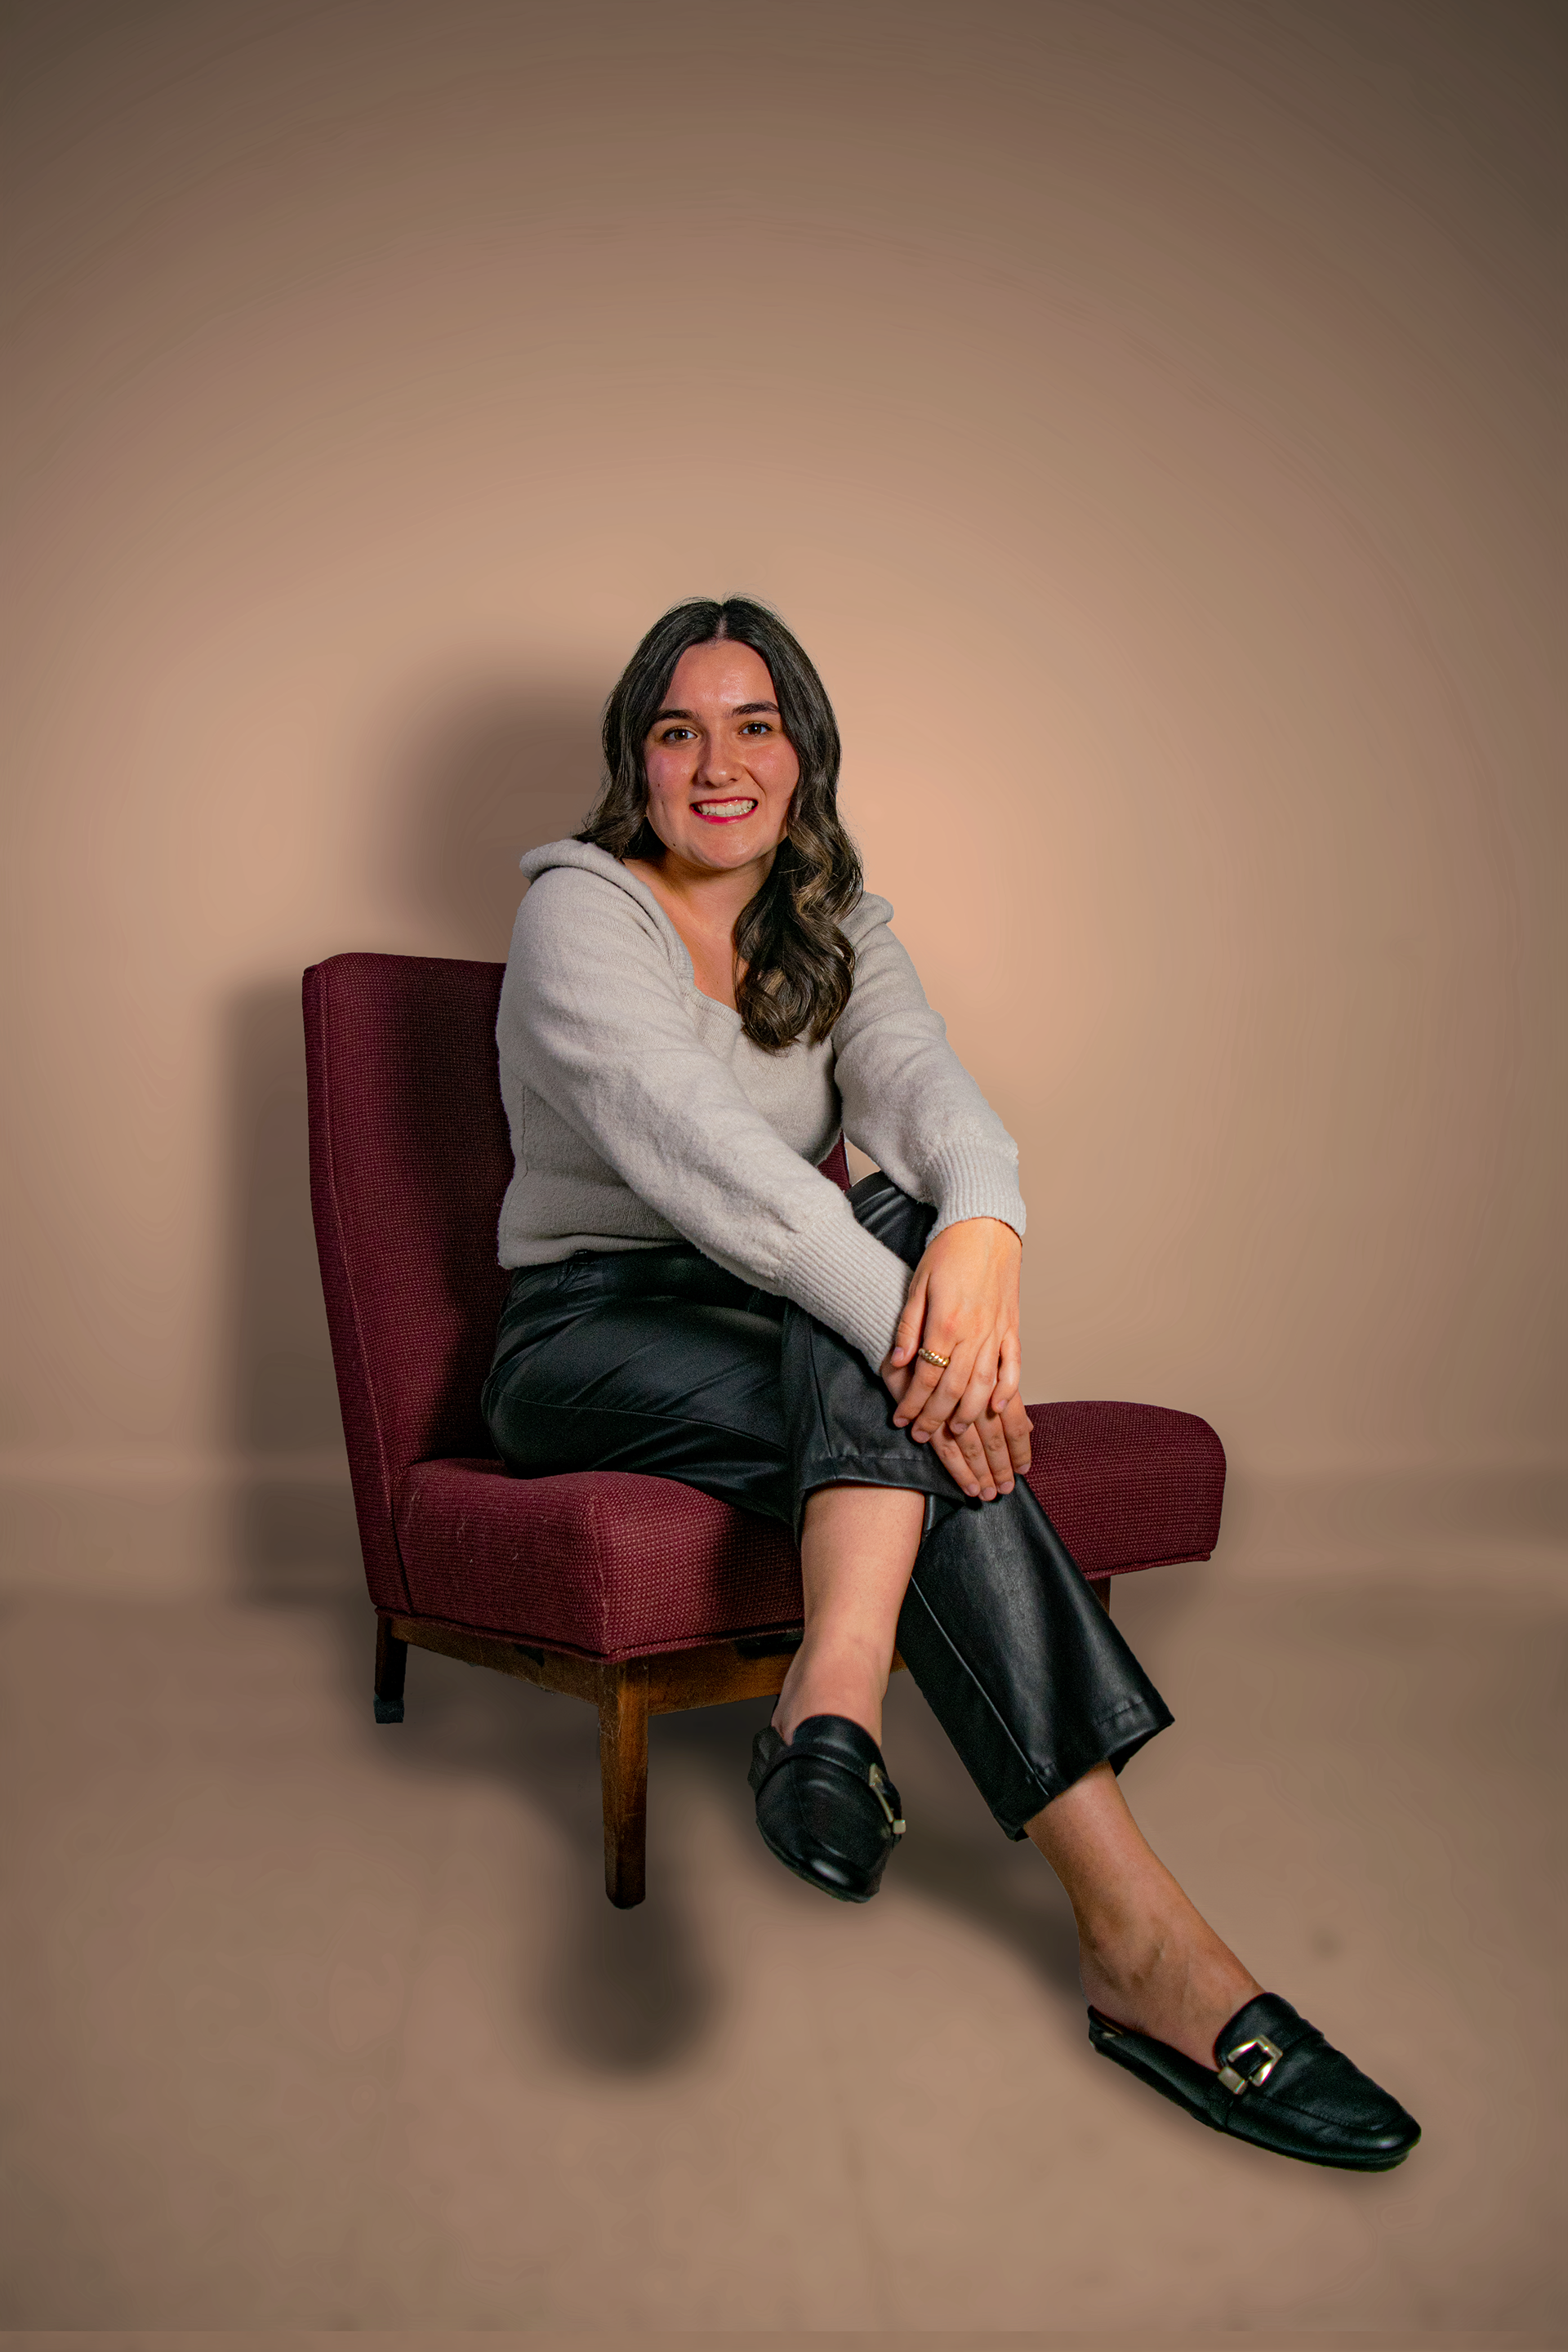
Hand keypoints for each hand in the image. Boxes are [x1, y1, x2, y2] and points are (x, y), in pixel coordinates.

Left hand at [878, 1217, 1031, 1500]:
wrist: (985, 1226)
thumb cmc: (947, 1252)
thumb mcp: (917, 1284)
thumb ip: (908, 1326)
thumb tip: (899, 1362)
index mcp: (946, 1323)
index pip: (926, 1377)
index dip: (911, 1404)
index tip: (900, 1420)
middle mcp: (974, 1333)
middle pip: (953, 1389)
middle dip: (935, 1418)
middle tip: (921, 1436)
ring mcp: (997, 1332)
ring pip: (984, 1385)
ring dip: (969, 1413)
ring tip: (954, 1431)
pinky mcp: (1012, 1327)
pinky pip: (1013, 1366)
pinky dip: (1008, 1391)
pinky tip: (997, 1408)